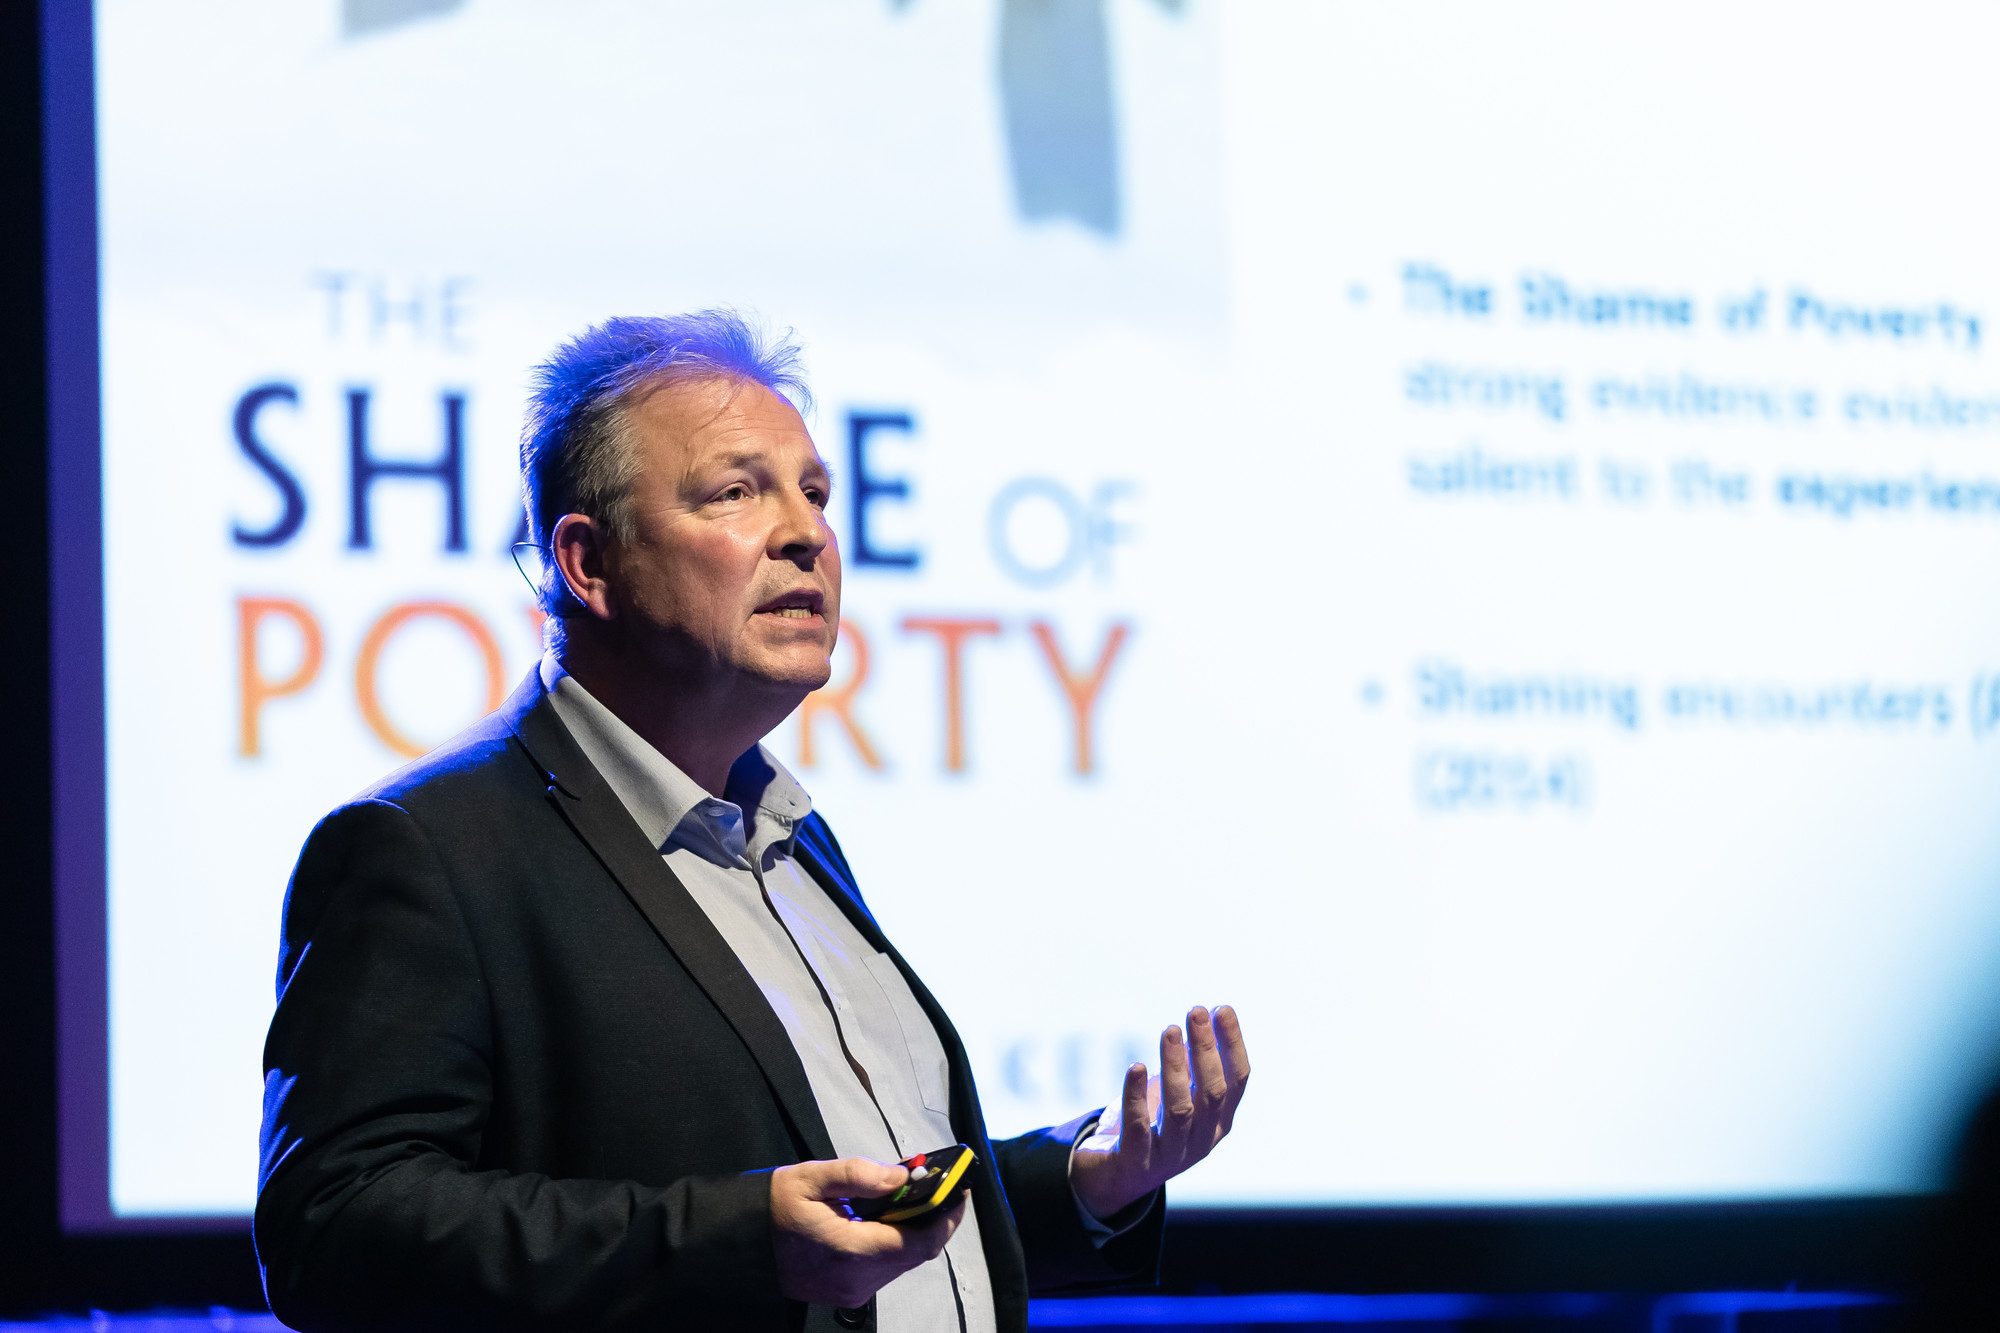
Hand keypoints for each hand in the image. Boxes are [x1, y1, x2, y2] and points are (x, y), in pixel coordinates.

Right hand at [770, 1157, 966, 1307]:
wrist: (741, 1246)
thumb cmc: (773, 1207)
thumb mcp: (811, 1177)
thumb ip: (860, 1175)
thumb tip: (902, 1177)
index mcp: (851, 1251)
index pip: (920, 1242)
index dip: (946, 1217)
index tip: (960, 1191)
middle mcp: (857, 1280)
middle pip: (917, 1253)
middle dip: (934, 1218)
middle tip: (940, 1186)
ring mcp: (852, 1292)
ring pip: (903, 1261)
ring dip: (914, 1230)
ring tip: (913, 1196)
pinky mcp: (847, 1294)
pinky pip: (886, 1268)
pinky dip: (895, 1242)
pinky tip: (888, 1218)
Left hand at [1068, 1005, 1249, 1219]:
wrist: (1111, 1178)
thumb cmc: (1149, 1127)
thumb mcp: (1174, 1093)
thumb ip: (1190, 1065)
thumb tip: (1203, 1019)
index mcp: (1217, 1123)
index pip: (1237, 1081)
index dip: (1232, 1044)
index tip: (1222, 1009)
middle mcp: (1201, 1141)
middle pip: (1212, 1093)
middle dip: (1206, 1050)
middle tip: (1196, 1011)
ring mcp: (1170, 1156)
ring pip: (1180, 1110)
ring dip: (1176, 1067)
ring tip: (1169, 1031)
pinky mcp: (1136, 1163)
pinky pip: (1138, 1128)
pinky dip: (1136, 1096)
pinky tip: (1135, 1067)